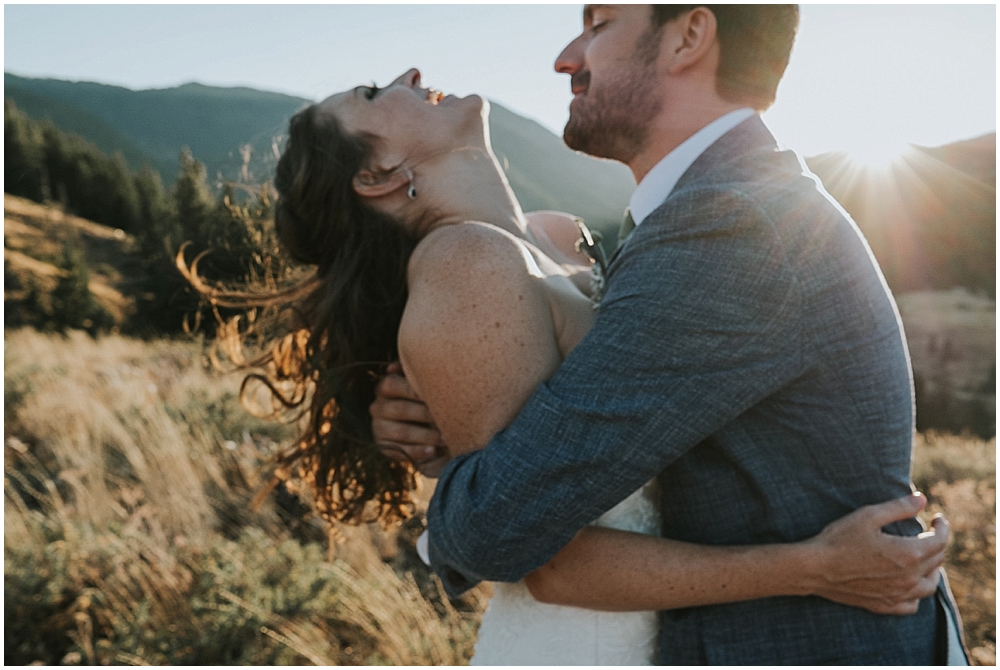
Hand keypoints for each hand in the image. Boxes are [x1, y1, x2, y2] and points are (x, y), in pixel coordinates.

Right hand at [370, 362, 448, 476]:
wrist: (423, 427)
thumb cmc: (425, 398)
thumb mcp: (421, 384)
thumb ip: (416, 373)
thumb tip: (395, 366)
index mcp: (385, 387)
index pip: (392, 384)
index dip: (413, 389)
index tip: (435, 395)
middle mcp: (378, 407)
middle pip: (400, 409)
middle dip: (425, 415)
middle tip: (448, 419)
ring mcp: (378, 428)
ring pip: (402, 432)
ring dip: (426, 436)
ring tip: (446, 439)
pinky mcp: (383, 446)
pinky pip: (400, 451)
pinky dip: (418, 451)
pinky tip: (433, 451)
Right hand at [803, 492, 947, 614]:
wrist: (814, 568)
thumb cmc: (839, 539)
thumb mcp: (868, 516)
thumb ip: (898, 507)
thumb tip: (922, 499)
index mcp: (908, 554)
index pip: (940, 541)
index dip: (942, 527)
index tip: (937, 518)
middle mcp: (908, 578)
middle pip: (937, 561)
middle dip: (938, 543)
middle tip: (930, 532)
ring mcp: (897, 595)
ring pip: (929, 586)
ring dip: (932, 569)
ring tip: (924, 558)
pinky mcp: (884, 605)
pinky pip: (912, 604)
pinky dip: (917, 593)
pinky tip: (909, 583)